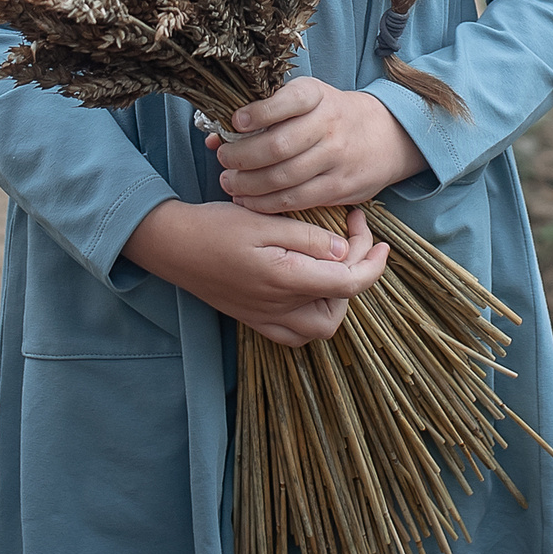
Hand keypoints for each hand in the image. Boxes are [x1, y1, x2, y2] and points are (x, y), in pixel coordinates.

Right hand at [120, 200, 389, 346]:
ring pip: (319, 327)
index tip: (380, 241)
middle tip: (352, 239)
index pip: (347, 284)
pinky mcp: (254, 320)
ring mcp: (265, 319)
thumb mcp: (263, 219)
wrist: (172, 246)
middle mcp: (279, 309)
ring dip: (336, 298)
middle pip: (337, 311)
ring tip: (335, 261)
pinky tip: (310, 286)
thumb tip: (344, 251)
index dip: (372, 265)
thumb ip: (307, 237)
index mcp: (285, 280)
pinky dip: (313, 314)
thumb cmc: (215, 227)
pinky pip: (295, 333)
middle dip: (355, 277)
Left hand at [210, 79, 427, 214]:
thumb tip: (213, 135)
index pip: (287, 101)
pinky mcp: (339, 188)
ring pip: (284, 177)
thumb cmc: (330, 115)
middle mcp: (329, 125)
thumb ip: (263, 114)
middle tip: (223, 159)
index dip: (258, 113)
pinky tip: (248, 200)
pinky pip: (297, 200)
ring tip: (229, 182)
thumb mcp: (305, 100)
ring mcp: (336, 158)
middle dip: (243, 156)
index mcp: (317, 95)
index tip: (235, 122)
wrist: (384, 136)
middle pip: (279, 145)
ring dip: (249, 184)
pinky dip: (267, 203)